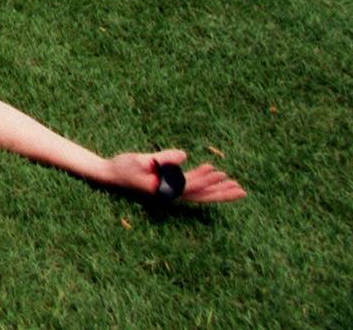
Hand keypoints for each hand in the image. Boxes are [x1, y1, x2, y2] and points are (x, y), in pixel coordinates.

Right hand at [106, 150, 245, 204]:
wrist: (110, 174)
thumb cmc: (122, 166)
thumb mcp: (139, 159)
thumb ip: (161, 158)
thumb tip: (184, 155)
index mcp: (163, 190)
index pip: (190, 187)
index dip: (205, 180)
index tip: (220, 174)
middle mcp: (170, 194)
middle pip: (201, 196)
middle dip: (221, 193)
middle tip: (242, 191)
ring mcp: (170, 191)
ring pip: (199, 193)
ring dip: (217, 190)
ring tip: (236, 185)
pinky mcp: (169, 185)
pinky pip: (191, 186)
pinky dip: (204, 180)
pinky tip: (213, 172)